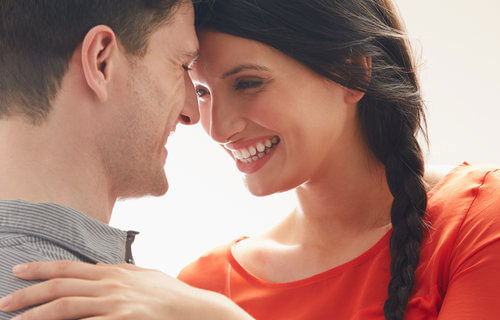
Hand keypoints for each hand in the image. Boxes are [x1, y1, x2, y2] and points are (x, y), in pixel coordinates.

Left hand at [0, 261, 252, 319]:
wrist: (193, 309)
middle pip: (60, 288)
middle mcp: (110, 285)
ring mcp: (116, 304)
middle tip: (4, 303)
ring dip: (36, 315)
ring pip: (66, 308)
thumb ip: (118, 272)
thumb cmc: (168, 294)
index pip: (69, 268)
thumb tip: (97, 269)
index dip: (41, 268)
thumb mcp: (142, 275)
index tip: (18, 271)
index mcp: (113, 272)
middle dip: (28, 295)